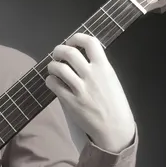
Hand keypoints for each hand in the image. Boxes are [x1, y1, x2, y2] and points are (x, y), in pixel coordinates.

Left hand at [45, 33, 135, 151]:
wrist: (114, 128)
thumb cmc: (115, 104)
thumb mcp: (112, 80)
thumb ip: (98, 67)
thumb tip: (81, 57)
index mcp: (104, 67)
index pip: (90, 42)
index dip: (77, 38)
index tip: (72, 41)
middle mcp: (91, 75)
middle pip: (69, 52)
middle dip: (58, 50)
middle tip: (57, 54)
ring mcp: (79, 88)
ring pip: (57, 67)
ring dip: (52, 65)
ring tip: (54, 69)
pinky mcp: (70, 101)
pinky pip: (53, 84)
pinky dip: (50, 80)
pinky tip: (53, 82)